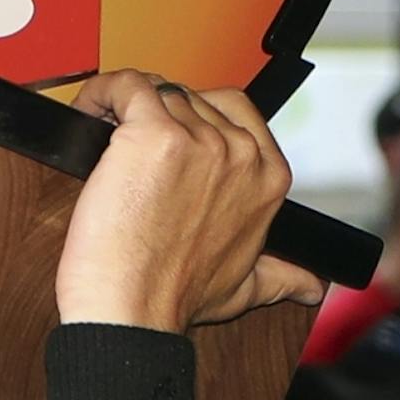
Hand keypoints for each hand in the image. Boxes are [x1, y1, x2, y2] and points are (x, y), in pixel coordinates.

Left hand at [58, 73, 321, 331]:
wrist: (132, 311)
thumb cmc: (175, 299)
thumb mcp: (245, 288)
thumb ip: (281, 277)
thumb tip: (310, 287)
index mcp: (269, 177)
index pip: (235, 109)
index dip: (195, 117)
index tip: (169, 136)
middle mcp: (240, 152)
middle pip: (193, 98)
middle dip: (159, 116)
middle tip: (127, 145)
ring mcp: (198, 139)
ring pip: (158, 94)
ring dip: (124, 108)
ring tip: (100, 131)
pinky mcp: (152, 133)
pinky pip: (126, 87)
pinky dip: (102, 93)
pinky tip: (89, 112)